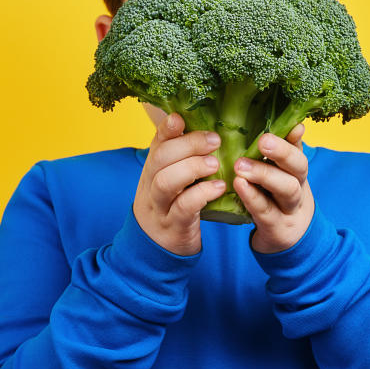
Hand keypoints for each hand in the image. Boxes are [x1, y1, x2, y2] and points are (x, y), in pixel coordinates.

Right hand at [133, 113, 225, 255]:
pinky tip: (219, 188)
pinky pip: (182, 208)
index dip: (167, 129)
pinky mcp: (173, 227)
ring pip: (165, 182)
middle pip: (160, 158)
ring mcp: (159, 207)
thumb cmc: (170, 208)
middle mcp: (150, 185)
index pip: (156, 143)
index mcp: (152, 169)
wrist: (154, 251)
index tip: (180, 118)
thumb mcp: (171, 181)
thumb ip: (182, 159)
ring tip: (215, 164)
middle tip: (214, 140)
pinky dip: (200, 195)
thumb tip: (208, 132)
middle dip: (187, 145)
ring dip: (191, 168)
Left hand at [233, 123, 313, 253]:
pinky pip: (266, 210)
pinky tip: (239, 185)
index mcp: (296, 171)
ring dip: (265, 174)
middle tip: (263, 140)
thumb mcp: (278, 176)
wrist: (284, 238)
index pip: (299, 148)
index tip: (294, 125)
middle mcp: (298, 187)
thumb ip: (274, 154)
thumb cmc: (275, 200)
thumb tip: (273, 125)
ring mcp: (290, 208)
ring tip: (241, 165)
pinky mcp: (277, 227)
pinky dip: (252, 197)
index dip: (296, 138)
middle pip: (299, 167)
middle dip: (283, 153)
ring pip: (287, 189)